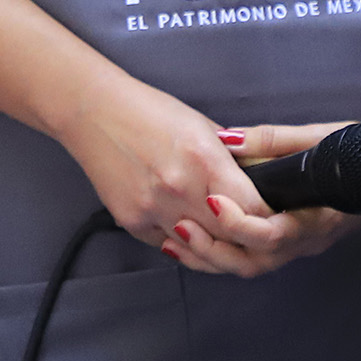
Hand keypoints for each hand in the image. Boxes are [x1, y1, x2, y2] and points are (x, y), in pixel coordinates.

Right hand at [60, 73, 265, 259]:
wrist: (91, 111)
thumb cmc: (147, 111)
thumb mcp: (201, 126)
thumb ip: (229, 160)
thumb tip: (254, 183)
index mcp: (204, 161)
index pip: (254, 210)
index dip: (266, 216)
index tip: (268, 216)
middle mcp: (180, 190)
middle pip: (229, 237)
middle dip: (243, 236)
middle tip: (248, 230)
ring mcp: (153, 210)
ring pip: (199, 249)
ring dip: (212, 243)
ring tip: (216, 231)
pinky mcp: (132, 221)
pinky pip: (168, 245)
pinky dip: (180, 239)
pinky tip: (181, 221)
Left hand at [181, 121, 360, 277]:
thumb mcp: (321, 137)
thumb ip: (273, 140)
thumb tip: (225, 138)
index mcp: (320, 217)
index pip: (272, 235)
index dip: (238, 222)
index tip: (213, 201)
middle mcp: (311, 240)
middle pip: (255, 262)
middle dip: (212, 249)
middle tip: (179, 226)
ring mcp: (305, 246)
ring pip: (253, 266)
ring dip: (212, 256)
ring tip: (176, 235)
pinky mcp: (296, 242)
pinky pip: (257, 258)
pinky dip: (223, 251)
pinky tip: (196, 236)